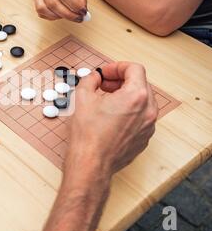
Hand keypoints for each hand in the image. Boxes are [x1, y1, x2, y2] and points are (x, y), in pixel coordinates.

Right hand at [35, 0, 86, 21]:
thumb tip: (82, 11)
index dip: (74, 4)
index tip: (83, 11)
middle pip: (52, 2)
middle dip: (67, 14)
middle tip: (79, 18)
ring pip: (44, 9)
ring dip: (59, 16)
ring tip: (70, 15)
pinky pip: (41, 12)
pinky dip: (52, 17)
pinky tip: (61, 14)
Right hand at [64, 62, 158, 184]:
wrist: (91, 163)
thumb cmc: (88, 135)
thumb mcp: (82, 97)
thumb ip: (90, 79)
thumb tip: (95, 77)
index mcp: (136, 96)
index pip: (135, 69)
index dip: (117, 67)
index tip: (106, 73)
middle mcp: (148, 111)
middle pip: (140, 84)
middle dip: (121, 80)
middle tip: (104, 85)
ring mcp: (148, 126)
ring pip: (142, 101)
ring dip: (126, 95)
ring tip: (107, 101)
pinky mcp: (144, 138)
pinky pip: (141, 117)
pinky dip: (129, 111)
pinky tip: (112, 116)